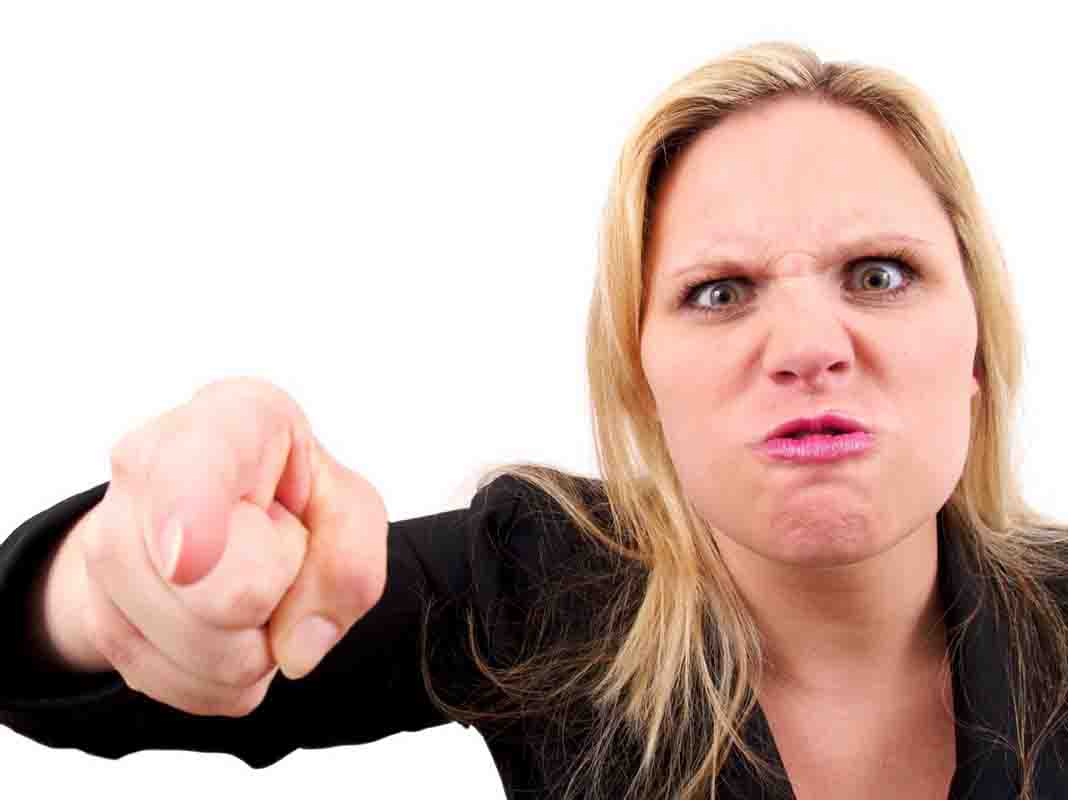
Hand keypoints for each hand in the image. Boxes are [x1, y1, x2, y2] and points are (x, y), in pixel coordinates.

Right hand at [75, 377, 387, 715]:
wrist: (226, 512)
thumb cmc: (295, 496)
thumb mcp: (350, 509)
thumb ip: (351, 566)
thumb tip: (294, 650)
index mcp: (227, 419)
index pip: (194, 470)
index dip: (191, 519)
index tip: (189, 560)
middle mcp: (144, 468)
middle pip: (227, 597)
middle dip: (279, 597)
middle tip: (273, 551)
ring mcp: (104, 542)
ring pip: (204, 653)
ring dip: (254, 643)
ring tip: (249, 581)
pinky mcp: (97, 615)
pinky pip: (184, 687)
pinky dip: (226, 676)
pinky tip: (224, 623)